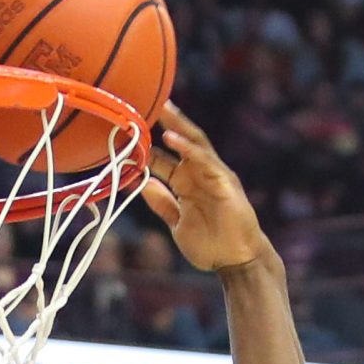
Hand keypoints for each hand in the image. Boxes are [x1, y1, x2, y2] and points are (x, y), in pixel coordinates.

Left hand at [138, 102, 272, 272]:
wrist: (237, 261)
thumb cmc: (211, 244)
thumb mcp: (177, 222)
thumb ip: (162, 202)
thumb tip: (141, 184)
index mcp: (187, 184)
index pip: (164, 160)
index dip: (146, 147)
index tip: (127, 133)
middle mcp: (200, 175)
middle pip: (182, 143)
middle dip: (167, 123)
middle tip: (149, 102)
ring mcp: (214, 177)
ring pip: (195, 145)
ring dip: (178, 126)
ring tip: (163, 108)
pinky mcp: (225, 184)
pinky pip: (205, 162)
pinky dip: (188, 150)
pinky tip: (172, 139)